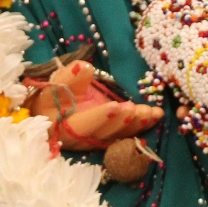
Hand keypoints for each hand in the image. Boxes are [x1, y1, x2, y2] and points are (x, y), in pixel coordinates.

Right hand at [26, 61, 160, 150]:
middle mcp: (83, 138)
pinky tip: (156, 115)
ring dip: (137, 124)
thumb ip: (69, 77)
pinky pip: (128, 133)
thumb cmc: (52, 96)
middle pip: (105, 133)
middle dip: (122, 121)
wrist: (52, 111)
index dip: (99, 117)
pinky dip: (144, 125)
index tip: (114, 106)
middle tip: (135, 109)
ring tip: (151, 112)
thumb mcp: (55, 84)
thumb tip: (84, 67)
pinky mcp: (111, 136)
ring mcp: (99, 139)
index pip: (82, 125)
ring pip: (120, 135)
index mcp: (65, 127)